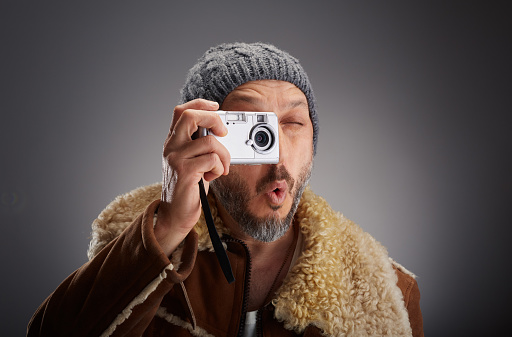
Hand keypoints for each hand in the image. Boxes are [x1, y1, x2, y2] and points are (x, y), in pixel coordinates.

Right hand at [155, 99, 230, 256]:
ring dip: (223, 156)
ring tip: (220, 169)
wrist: (176, 214)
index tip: (216, 107)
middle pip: (191, 116)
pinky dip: (219, 168)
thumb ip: (200, 145)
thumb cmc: (189, 187)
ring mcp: (175, 158)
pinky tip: (212, 177)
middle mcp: (171, 146)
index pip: (181, 111)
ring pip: (210, 142)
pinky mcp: (184, 171)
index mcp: (172, 141)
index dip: (200, 104)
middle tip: (224, 133)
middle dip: (214, 119)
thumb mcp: (193, 161)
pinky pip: (212, 159)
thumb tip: (222, 131)